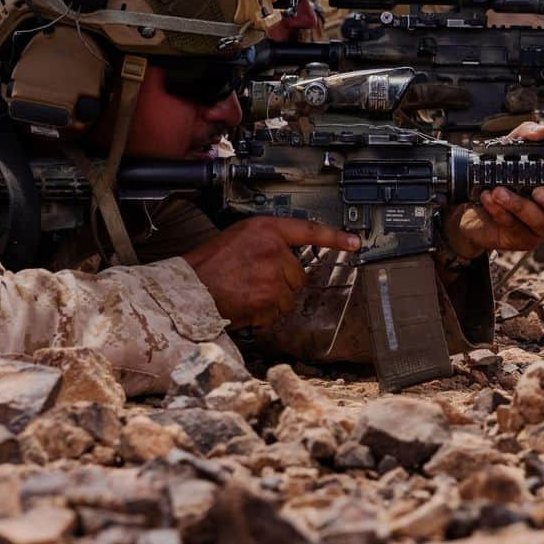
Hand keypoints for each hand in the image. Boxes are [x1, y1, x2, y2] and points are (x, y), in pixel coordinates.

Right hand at [183, 217, 358, 328]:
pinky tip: (245, 304)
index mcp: (266, 230)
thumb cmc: (208, 264)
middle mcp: (274, 251)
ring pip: (288, 296)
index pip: (309, 230)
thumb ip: (267, 241)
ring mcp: (273, 276)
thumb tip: (287, 256)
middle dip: (282, 281)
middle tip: (255, 280)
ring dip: (272, 299)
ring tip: (246, 291)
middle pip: (298, 273)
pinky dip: (263, 314)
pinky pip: (276, 312)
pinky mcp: (269, 300)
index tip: (355, 242)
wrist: (189, 288)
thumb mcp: (240, 237)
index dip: (335, 237)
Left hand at [443, 121, 543, 258]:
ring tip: (499, 191)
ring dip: (518, 205)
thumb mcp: (511, 148)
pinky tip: (487, 197)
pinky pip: (513, 226)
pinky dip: (498, 211)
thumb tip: (543, 131)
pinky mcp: (518, 239)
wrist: (470, 203)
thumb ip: (527, 135)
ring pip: (539, 223)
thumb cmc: (499, 176)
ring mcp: (539, 229)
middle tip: (539, 191)